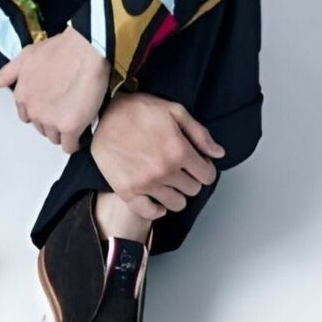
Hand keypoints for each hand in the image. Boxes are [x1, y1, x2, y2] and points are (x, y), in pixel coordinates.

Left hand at [0, 27, 109, 152]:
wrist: (85, 50)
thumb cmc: (60, 49)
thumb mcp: (26, 56)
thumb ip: (6, 73)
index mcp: (22, 95)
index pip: (27, 115)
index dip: (41, 109)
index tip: (51, 103)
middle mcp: (33, 110)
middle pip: (41, 127)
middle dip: (52, 120)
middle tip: (66, 106)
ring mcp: (51, 120)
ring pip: (55, 137)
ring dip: (63, 131)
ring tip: (76, 115)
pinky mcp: (70, 127)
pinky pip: (70, 145)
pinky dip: (75, 142)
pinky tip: (82, 130)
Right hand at [90, 90, 225, 220]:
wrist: (103, 114)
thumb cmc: (138, 109)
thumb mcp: (174, 110)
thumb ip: (200, 133)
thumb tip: (219, 153)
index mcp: (178, 150)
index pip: (207, 175)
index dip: (205, 168)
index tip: (198, 164)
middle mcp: (164, 171)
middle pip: (193, 190)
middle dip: (191, 178)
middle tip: (180, 168)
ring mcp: (145, 184)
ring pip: (176, 203)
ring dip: (176, 193)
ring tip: (167, 180)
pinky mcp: (127, 191)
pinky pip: (150, 212)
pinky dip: (157, 209)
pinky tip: (157, 198)